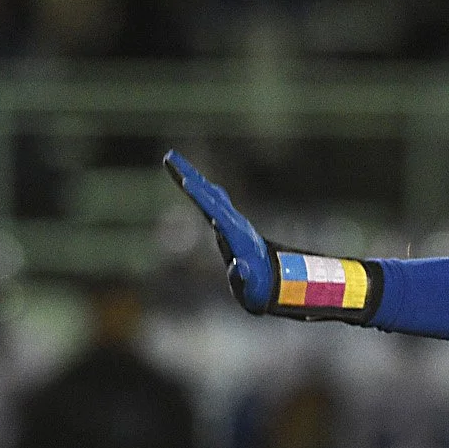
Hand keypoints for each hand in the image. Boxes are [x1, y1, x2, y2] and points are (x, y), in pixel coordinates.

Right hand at [164, 150, 275, 311]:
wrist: (278, 283)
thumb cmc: (260, 290)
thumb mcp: (251, 291)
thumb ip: (242, 279)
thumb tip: (239, 267)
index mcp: (238, 237)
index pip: (216, 213)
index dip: (202, 198)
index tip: (186, 182)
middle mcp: (236, 224)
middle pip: (210, 196)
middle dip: (190, 177)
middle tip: (170, 156)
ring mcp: (234, 222)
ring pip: (211, 195)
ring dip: (194, 177)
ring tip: (174, 160)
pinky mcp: (231, 224)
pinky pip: (214, 202)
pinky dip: (203, 189)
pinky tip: (194, 180)